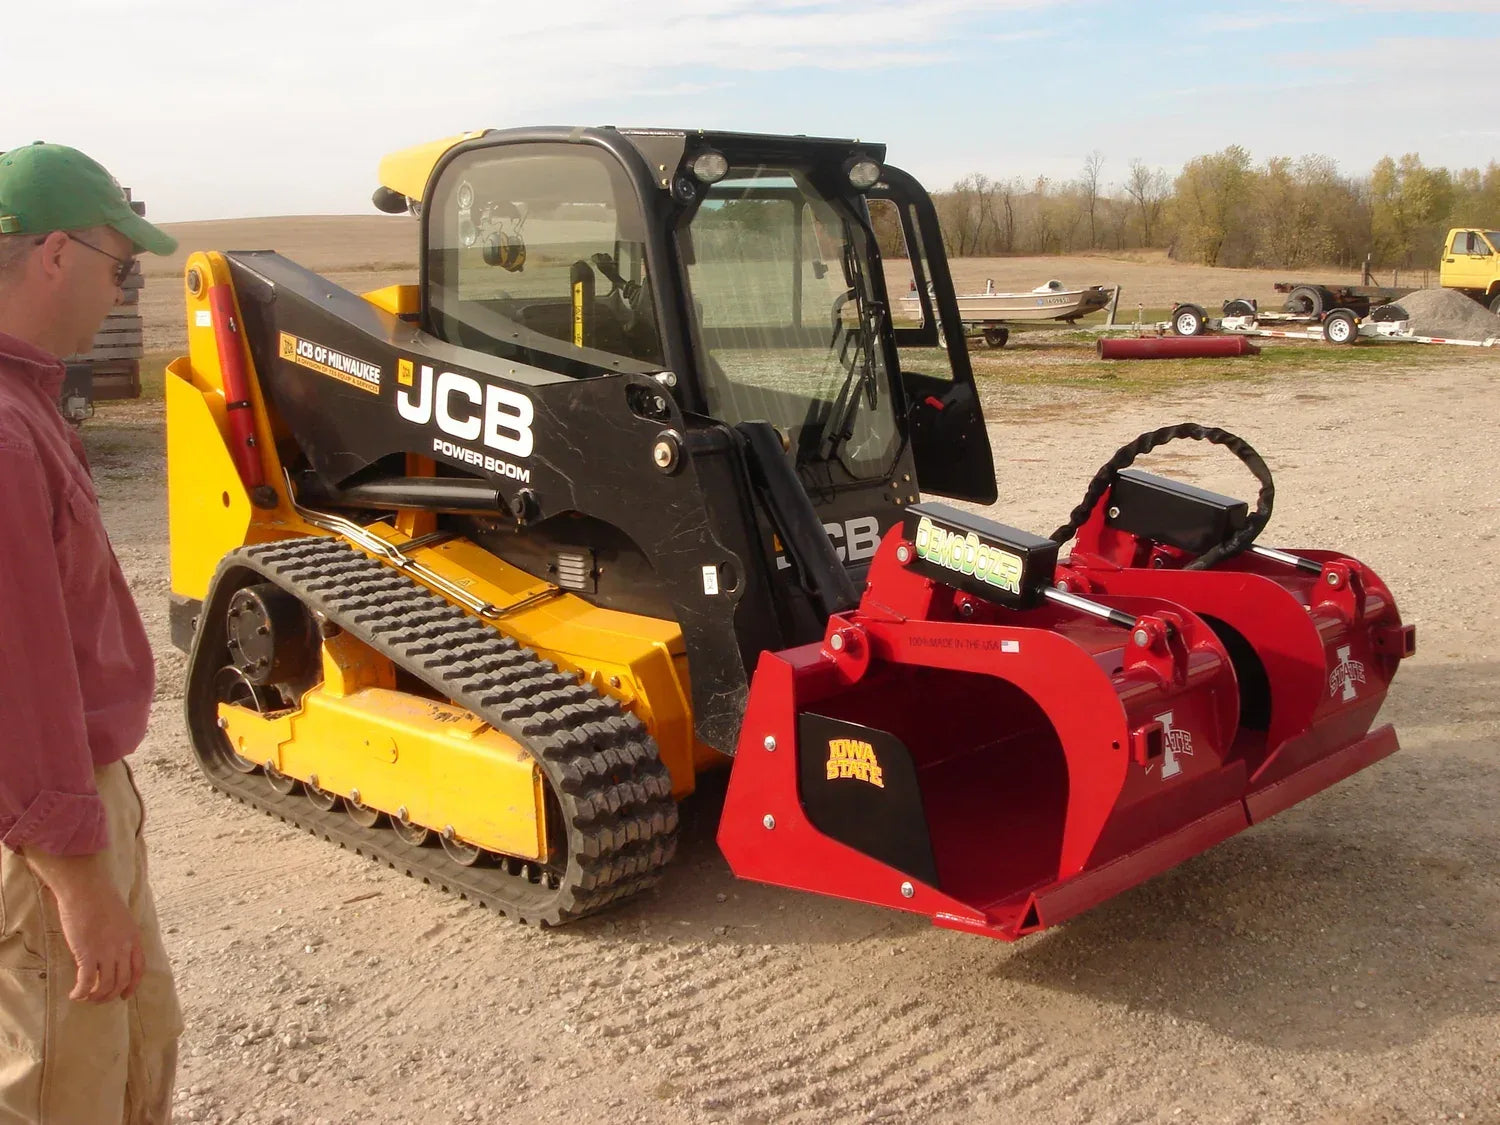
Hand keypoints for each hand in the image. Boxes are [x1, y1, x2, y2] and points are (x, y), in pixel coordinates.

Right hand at [21, 851, 144, 1002]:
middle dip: (111, 994)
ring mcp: (107, 952)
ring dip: (96, 996)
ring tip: (85, 997)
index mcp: (133, 937)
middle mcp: (123, 947)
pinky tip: (74, 995)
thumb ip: (119, 933)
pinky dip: (81, 992)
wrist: (87, 890)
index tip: (124, 995)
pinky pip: (87, 982)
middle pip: (122, 980)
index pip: (139, 969)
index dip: (132, 985)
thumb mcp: (120, 916)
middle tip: (98, 999)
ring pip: (106, 985)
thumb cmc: (100, 898)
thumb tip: (110, 945)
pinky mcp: (88, 954)